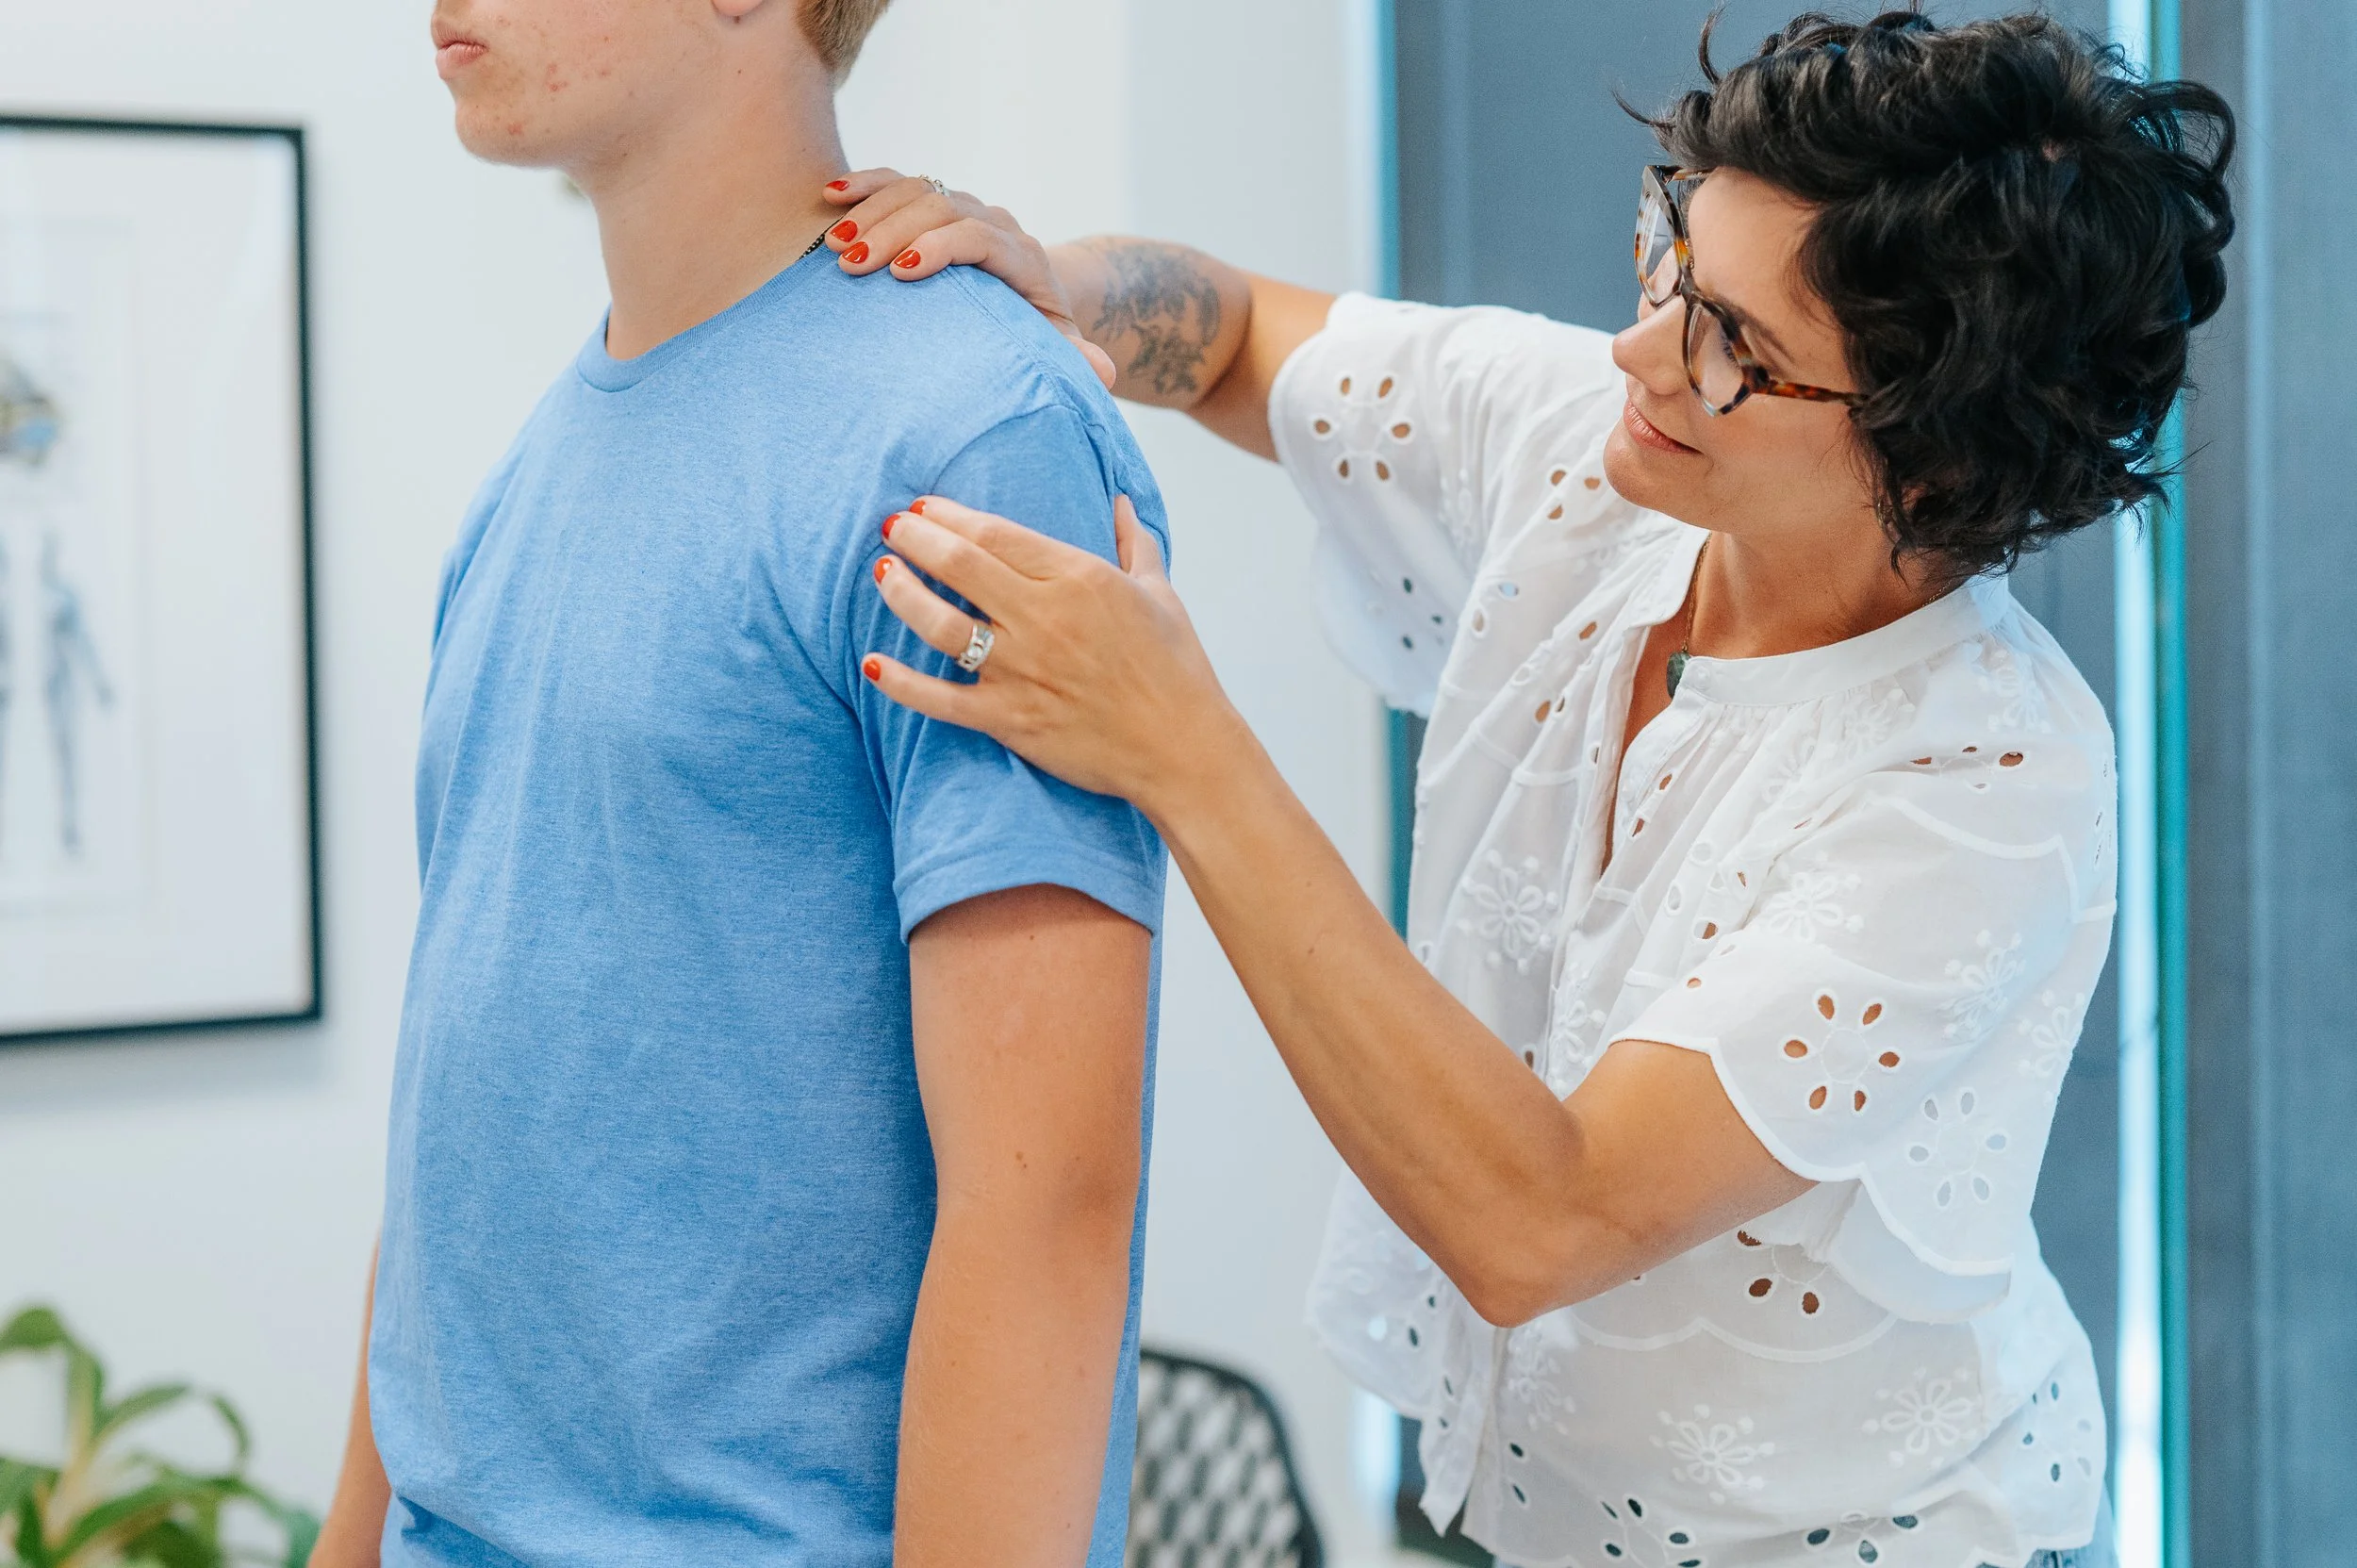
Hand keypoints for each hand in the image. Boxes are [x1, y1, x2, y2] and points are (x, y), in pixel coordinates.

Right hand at [822, 170, 1116, 388]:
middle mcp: (994, 221)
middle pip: (942, 208)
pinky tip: (829, 196)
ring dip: (871, 212)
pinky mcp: (934, 203)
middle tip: (851, 265)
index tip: (904, 272)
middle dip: (894, 232)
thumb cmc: (1038, 334)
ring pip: (916, 189)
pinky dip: (865, 185)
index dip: (943, 247)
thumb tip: (1102, 372)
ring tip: (832, 246)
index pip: (981, 236)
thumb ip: (1073, 359)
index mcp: (1023, 256)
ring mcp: (962, 207)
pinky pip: (898, 182)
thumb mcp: (1057, 350)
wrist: (1037, 297)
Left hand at [862, 497, 1241, 819]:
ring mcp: (1021, 670)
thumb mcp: (1161, 594)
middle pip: (958, 565)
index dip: (948, 515)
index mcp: (1078, 578)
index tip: (924, 507)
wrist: (1182, 748)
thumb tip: (1122, 504)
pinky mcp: (1009, 719)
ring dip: (900, 593)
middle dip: (914, 539)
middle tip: (891, 527)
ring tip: (882, 574)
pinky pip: (939, 699)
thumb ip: (1135, 544)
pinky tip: (873, 664)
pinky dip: (901, 683)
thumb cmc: (1177, 669)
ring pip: (939, 623)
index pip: (994, 532)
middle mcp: (1043, 618)